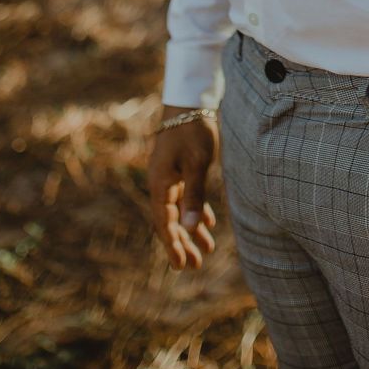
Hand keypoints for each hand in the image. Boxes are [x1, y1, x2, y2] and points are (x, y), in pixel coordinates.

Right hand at [147, 109, 219, 270]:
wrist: (189, 101)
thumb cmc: (193, 130)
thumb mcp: (196, 163)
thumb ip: (194, 196)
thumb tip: (192, 229)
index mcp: (160, 184)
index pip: (165, 223)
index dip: (172, 246)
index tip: (181, 266)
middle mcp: (161, 183)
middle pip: (170, 221)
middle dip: (181, 244)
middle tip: (193, 267)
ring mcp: (170, 176)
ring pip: (179, 211)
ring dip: (190, 232)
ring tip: (204, 252)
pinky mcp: (180, 169)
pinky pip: (186, 197)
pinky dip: (195, 212)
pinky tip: (208, 225)